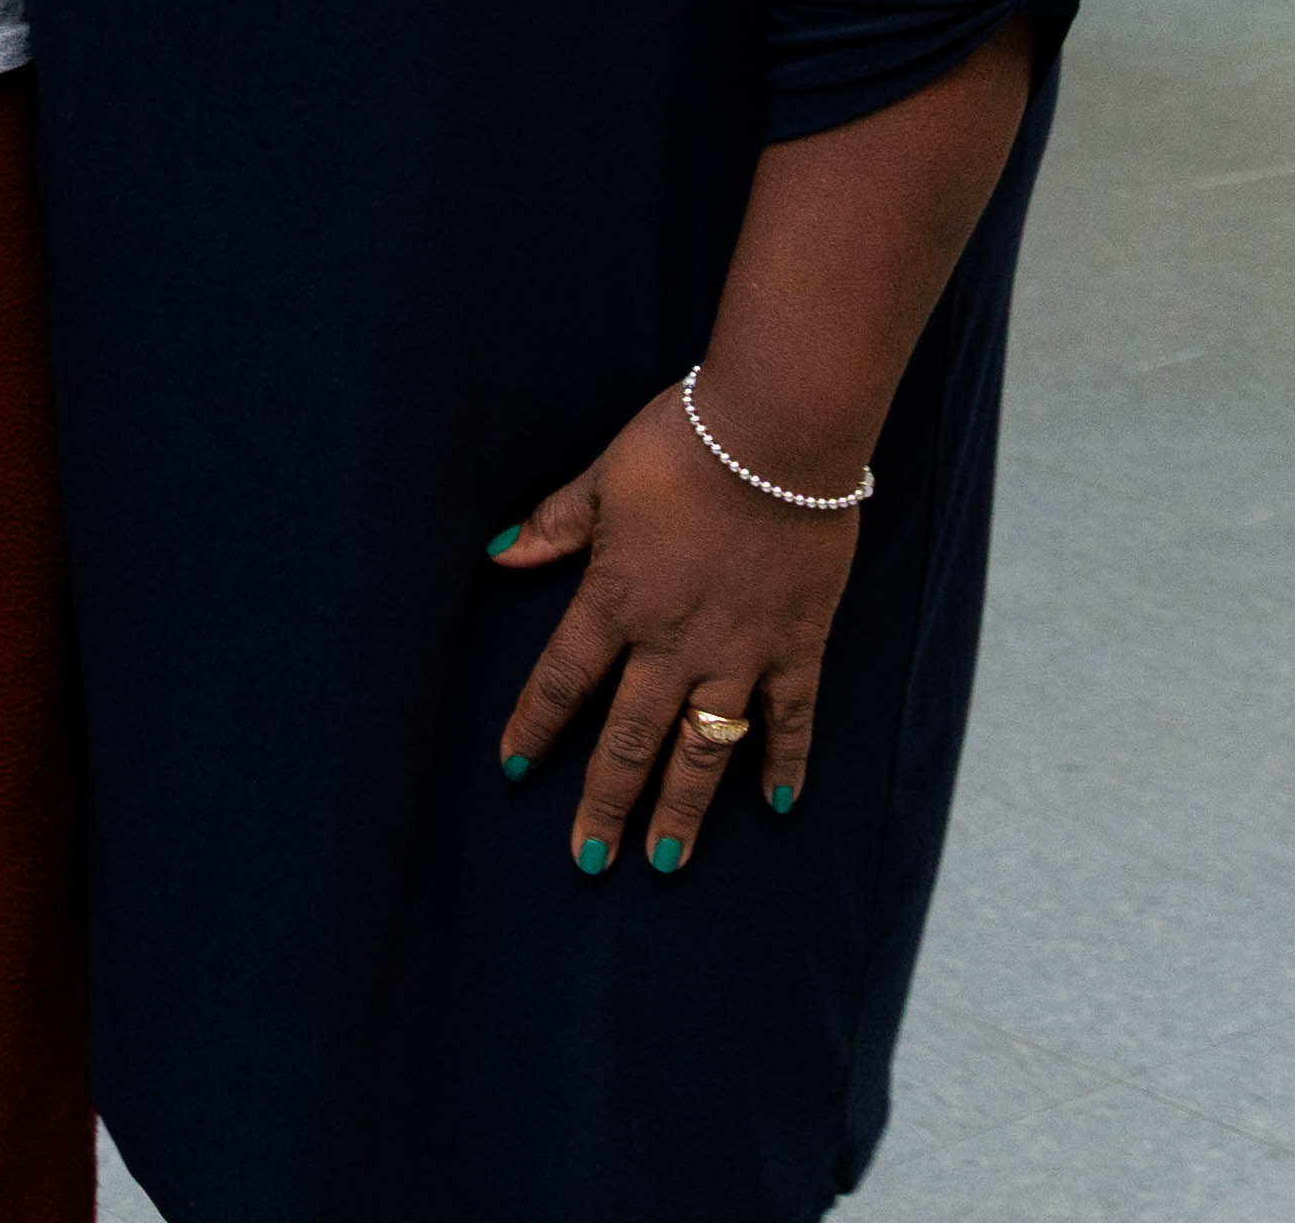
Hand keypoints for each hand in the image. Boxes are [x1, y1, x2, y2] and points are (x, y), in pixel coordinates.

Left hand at [491, 382, 850, 876]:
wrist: (778, 432)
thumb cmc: (682, 442)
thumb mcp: (602, 478)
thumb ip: (554, 526)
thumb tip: (497, 554)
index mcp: (615, 600)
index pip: (561, 681)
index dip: (534, 728)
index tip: (514, 771)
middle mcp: (672, 641)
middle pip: (629, 740)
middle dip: (606, 804)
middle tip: (590, 861)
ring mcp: (739, 650)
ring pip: (704, 748)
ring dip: (683, 808)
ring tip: (667, 862)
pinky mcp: (797, 644)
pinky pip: (791, 718)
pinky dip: (784, 763)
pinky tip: (776, 805)